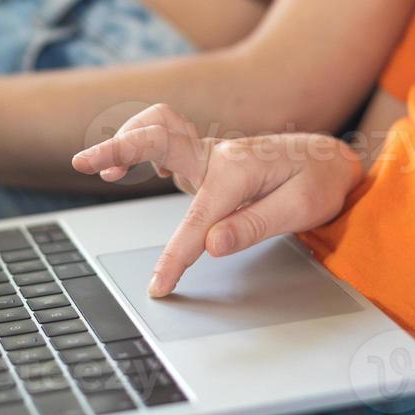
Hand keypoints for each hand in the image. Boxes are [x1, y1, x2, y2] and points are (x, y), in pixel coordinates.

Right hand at [71, 103, 361, 296]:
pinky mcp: (204, 158)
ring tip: (101, 166)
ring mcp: (209, 152)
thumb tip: (211, 246)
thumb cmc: (318, 182)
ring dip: (127, 138)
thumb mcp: (301, 208)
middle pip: (159, 137)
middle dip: (120, 146)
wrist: (330, 158)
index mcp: (239, 169)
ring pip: (159, 127)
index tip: (159, 286)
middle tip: (84, 162)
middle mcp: (218, 154)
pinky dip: (141, 145)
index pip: (198, 220)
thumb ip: (253, 225)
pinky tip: (131, 166)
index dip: (176, 257)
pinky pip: (165, 140)